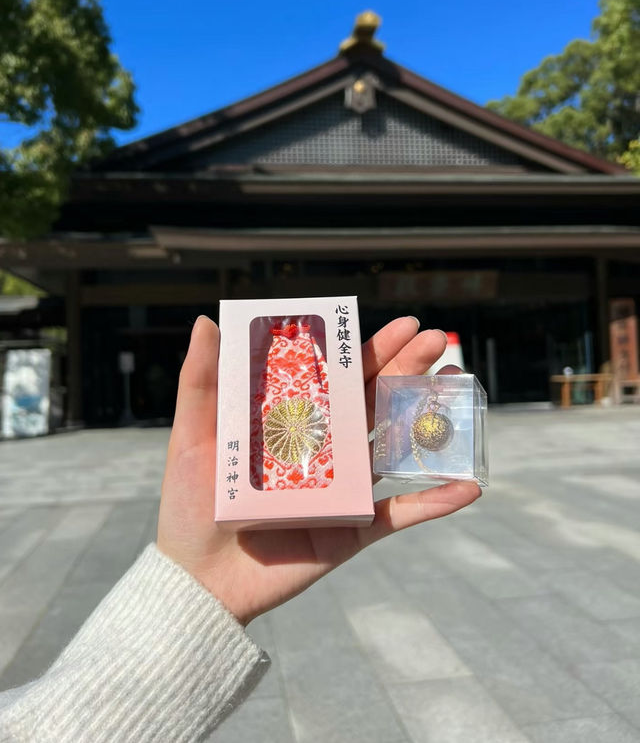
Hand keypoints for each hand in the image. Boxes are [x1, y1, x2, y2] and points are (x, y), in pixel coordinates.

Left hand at [157, 315, 480, 624]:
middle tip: (438, 340)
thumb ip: (202, 381)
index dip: (370, 350)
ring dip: (430, 419)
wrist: (197, 579)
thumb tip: (207, 321)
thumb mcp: (193, 435)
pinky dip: (435, 502)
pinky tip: (469, 485)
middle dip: (408, 369)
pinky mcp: (355, 531)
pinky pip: (402, 514)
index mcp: (296, 421)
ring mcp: (346, 488)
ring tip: (458, 387)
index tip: (401, 323)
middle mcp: (328, 449)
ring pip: (396, 446)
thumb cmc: (190, 503)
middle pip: (375, 401)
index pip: (339, 377)